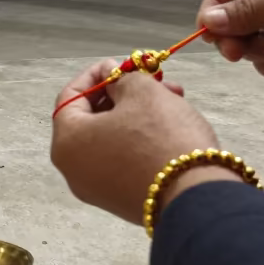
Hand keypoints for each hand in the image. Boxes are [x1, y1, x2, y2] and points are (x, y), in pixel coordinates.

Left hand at [50, 60, 240, 223]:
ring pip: (111, 138)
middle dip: (124, 93)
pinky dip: (140, 140)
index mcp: (67, 142)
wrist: (196, 198)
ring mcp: (96, 189)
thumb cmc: (162, 136)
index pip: (70, 96)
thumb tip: (113, 78)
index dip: (96, 74)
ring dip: (137, 113)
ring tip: (174, 98)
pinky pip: (122, 160)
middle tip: (154, 80)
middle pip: (92, 118)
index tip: (121, 63)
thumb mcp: (142, 92)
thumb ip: (122, 78)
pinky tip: (170, 125)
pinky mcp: (121, 201)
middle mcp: (73, 170)